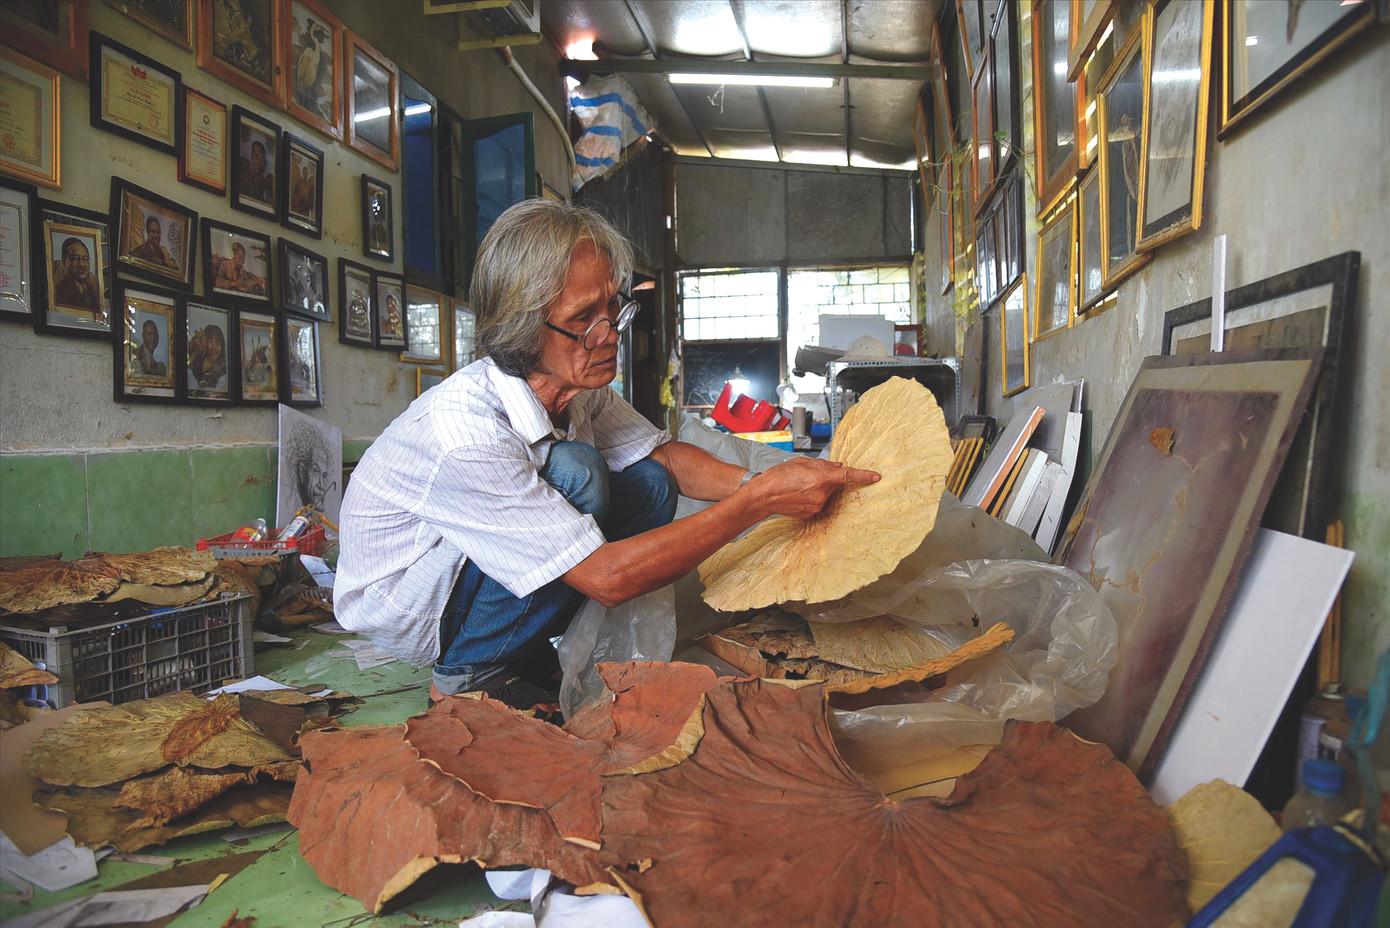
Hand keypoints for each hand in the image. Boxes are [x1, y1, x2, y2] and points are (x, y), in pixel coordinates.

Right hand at [746, 457, 879, 519]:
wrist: (763, 495)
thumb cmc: (778, 476)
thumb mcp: (802, 462)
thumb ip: (823, 464)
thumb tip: (837, 466)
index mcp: (821, 479)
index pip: (848, 476)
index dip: (864, 476)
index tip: (875, 476)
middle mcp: (821, 494)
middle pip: (834, 484)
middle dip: (827, 478)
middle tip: (809, 475)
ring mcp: (817, 506)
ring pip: (826, 493)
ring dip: (818, 487)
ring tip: (799, 484)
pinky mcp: (811, 513)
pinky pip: (818, 502)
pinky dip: (812, 496)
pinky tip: (798, 493)